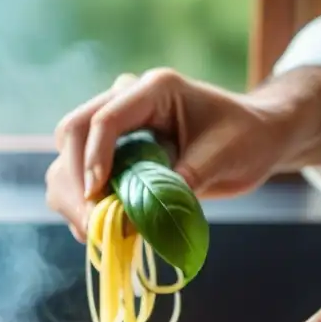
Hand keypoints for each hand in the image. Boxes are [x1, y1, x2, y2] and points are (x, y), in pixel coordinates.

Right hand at [45, 69, 289, 240]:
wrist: (253, 139)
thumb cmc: (245, 139)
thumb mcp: (221, 158)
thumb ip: (180, 183)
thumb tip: (133, 220)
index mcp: (153, 89)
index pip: (104, 119)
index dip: (94, 159)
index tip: (97, 197)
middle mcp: (124, 100)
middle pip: (73, 133)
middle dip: (75, 181)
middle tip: (91, 224)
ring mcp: (113, 126)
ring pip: (67, 157)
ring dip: (71, 196)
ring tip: (92, 232)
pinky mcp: (110, 152)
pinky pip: (78, 177)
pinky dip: (79, 205)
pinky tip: (97, 229)